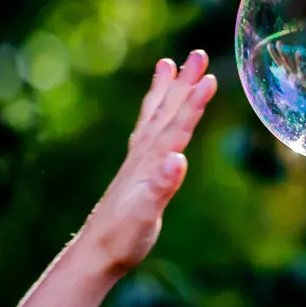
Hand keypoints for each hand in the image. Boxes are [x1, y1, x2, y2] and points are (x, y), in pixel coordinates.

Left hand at [80, 50, 216, 276]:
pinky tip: (157, 110)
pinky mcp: (136, 169)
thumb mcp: (144, 217)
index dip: (194, 103)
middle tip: (197, 54)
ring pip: (154, 116)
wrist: (95, 252)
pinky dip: (154, 113)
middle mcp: (143, 155)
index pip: (177, 127)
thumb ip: (160, 188)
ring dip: (165, 90)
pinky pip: (146, 129)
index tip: (209, 78)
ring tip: (169, 64)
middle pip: (166, 111)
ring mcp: (137, 160)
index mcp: (151, 163)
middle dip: (183, 82)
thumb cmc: (122, 238)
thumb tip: (178, 159)